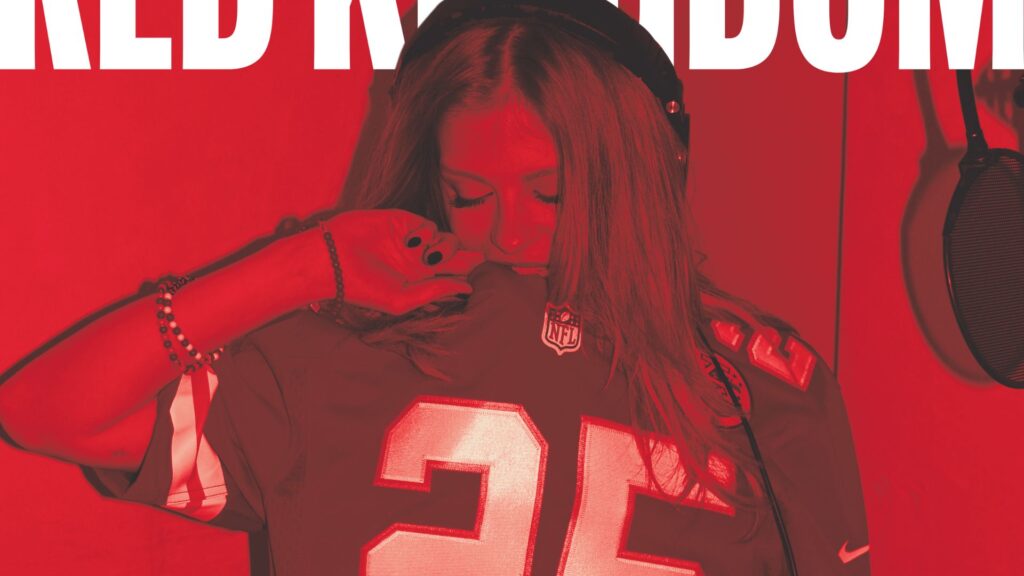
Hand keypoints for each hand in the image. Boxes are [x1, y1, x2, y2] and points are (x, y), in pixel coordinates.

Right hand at [318, 210, 483, 314]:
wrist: (333, 260)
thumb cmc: (363, 287)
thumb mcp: (402, 298)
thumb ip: (435, 291)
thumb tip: (468, 287)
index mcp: (418, 282)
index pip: (449, 276)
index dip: (467, 272)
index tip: (482, 270)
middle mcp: (417, 261)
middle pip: (454, 256)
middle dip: (467, 257)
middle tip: (479, 258)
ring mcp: (410, 241)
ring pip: (445, 239)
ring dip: (445, 247)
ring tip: (429, 257)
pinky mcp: (402, 222)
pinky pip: (428, 225)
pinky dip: (425, 233)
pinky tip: (410, 243)